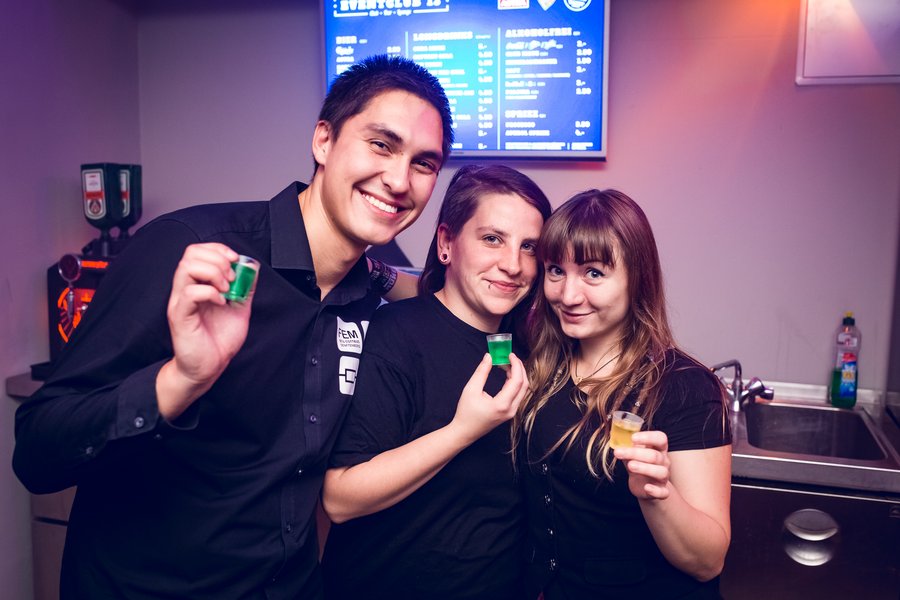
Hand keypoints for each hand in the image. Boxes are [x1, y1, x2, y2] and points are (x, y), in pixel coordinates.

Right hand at [158, 243, 255, 418]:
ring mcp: (180, 301)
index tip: (235, 260)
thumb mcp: (239, 309)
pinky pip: (190, 293)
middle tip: (232, 278)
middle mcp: (184, 289)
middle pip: (190, 254)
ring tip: (227, 289)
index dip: (217, 249)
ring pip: (186, 268)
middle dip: (217, 259)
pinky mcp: (180, 316)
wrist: (208, 367)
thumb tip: (252, 268)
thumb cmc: (218, 339)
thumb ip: (245, 288)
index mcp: (196, 284)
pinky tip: (221, 303)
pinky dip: (210, 293)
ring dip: (213, 273)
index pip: (196, 251)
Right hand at [447, 353, 528, 445]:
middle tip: (510, 357)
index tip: (510, 355)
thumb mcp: (471, 389)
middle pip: (524, 385)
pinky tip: (507, 375)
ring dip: (518, 375)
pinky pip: (518, 395)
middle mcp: (511, 410)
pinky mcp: (509, 413)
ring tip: (507, 364)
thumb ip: (481, 372)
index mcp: (502, 404)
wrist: (464, 432)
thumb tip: (489, 357)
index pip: (517, 381)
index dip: (516, 365)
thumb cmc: (466, 413)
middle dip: (520, 368)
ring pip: (523, 390)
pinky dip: (515, 383)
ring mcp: (511, 413)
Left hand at [614, 430, 671, 499]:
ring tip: (630, 466)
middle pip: (655, 455)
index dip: (648, 437)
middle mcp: (664, 461)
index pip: (660, 439)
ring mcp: (664, 477)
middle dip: (636, 453)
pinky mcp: (662, 491)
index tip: (632, 438)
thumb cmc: (638, 464)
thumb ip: (627, 447)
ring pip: (661, 472)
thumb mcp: (632, 454)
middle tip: (618, 452)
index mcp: (658, 449)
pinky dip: (656, 490)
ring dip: (644, 468)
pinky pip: (663, 492)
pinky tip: (647, 488)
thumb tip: (616, 440)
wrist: (643, 485)